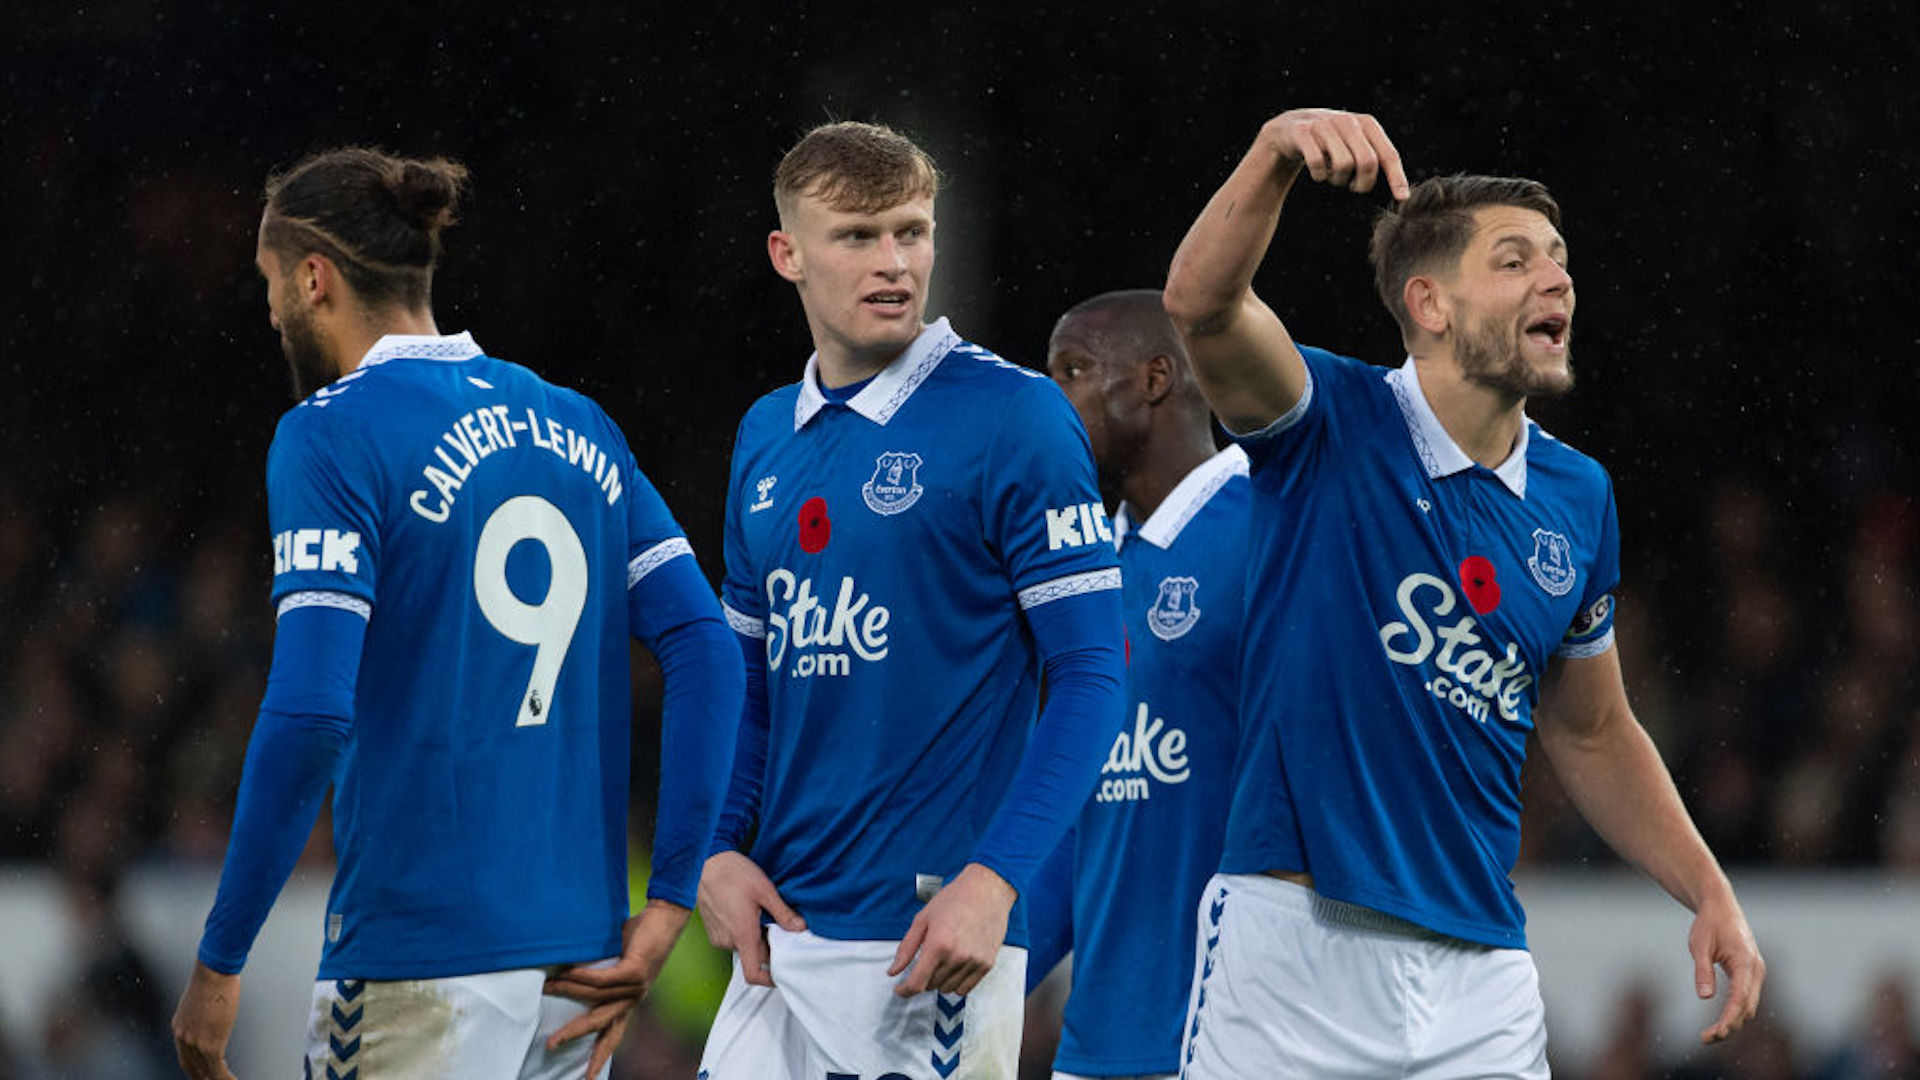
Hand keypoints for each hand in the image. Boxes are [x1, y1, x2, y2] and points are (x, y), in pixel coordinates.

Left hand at [172, 962, 240, 1079]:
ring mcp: (195, 1042)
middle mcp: (183, 1037)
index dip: (194, 1068)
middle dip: (203, 1077)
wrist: (213, 972)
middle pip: (191, 1068)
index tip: (203, 1074)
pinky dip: (225, 1078)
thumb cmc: (212, 978)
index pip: (184, 1056)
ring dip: (217, 1079)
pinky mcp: (211, 1043)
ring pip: (205, 1071)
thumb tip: (213, 1016)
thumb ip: (202, 1014)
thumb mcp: (200, 1000)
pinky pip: (217, 1068)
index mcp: (178, 1027)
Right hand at [543, 901, 692, 1077]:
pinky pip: (602, 979)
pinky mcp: (635, 971)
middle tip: (551, 1044)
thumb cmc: (641, 936)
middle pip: (600, 1025)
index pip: (613, 1034)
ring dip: (567, 993)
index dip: (599, 1056)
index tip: (588, 1077)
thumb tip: (568, 973)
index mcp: (629, 1001)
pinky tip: (566, 974)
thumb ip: (601, 974)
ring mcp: (635, 987)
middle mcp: (633, 998)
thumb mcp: (619, 962)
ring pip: (595, 998)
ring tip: (545, 988)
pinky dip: (581, 977)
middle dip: (574, 1035)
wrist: (667, 917)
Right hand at [697, 851, 805, 987]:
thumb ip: (783, 913)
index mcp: (742, 935)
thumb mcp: (765, 890)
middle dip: (770, 948)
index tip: (783, 974)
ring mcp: (718, 937)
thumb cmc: (732, 873)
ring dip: (757, 939)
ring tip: (763, 915)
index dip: (770, 980)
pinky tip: (749, 913)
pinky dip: (745, 933)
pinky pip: (733, 939)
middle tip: (781, 928)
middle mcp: (728, 941)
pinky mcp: (713, 931)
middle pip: (754, 957)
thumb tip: (800, 928)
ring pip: (745, 947)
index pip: (753, 973)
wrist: (705, 862)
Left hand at [888, 863, 1014, 997]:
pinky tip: (954, 967)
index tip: (901, 990)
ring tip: (942, 958)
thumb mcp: (923, 919)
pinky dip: (956, 983)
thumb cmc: (955, 899)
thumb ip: (906, 948)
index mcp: (938, 944)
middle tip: (926, 958)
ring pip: (947, 989)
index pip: (917, 982)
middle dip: (923, 977)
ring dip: (939, 980)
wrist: (987, 890)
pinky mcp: (986, 964)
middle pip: (931, 986)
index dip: (905, 990)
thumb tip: (893, 970)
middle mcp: (957, 957)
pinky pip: (965, 989)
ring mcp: (973, 962)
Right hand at [1258, 109, 1408, 199]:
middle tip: (1354, 187)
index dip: (1397, 177)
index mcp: (1366, 123)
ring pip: (1343, 165)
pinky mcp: (1303, 132)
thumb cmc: (1329, 145)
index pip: (1388, 154)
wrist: (1291, 131)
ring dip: (1338, 179)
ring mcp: (1324, 125)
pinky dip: (1319, 175)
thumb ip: (1374, 160)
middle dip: (1363, 183)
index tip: (1402, 198)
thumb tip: (1399, 193)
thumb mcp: (1354, 146)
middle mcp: (1347, 120)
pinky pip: (1317, 163)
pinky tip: (1318, 172)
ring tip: (1333, 176)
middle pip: (1368, 162)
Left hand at [1688, 892, 1764, 1042]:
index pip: (1740, 997)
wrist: (1720, 907)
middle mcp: (1756, 970)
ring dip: (1732, 1022)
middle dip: (1729, 1026)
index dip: (1729, 1018)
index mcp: (1745, 962)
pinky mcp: (1751, 975)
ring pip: (1749, 1006)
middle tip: (1706, 1039)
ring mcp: (1756, 973)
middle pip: (1747, 1007)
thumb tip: (1705, 997)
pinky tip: (1720, 1023)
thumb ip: (1702, 970)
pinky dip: (1735, 1013)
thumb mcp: (1699, 945)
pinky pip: (1746, 999)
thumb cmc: (1708, 924)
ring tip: (1709, 1036)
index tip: (1716, 1034)